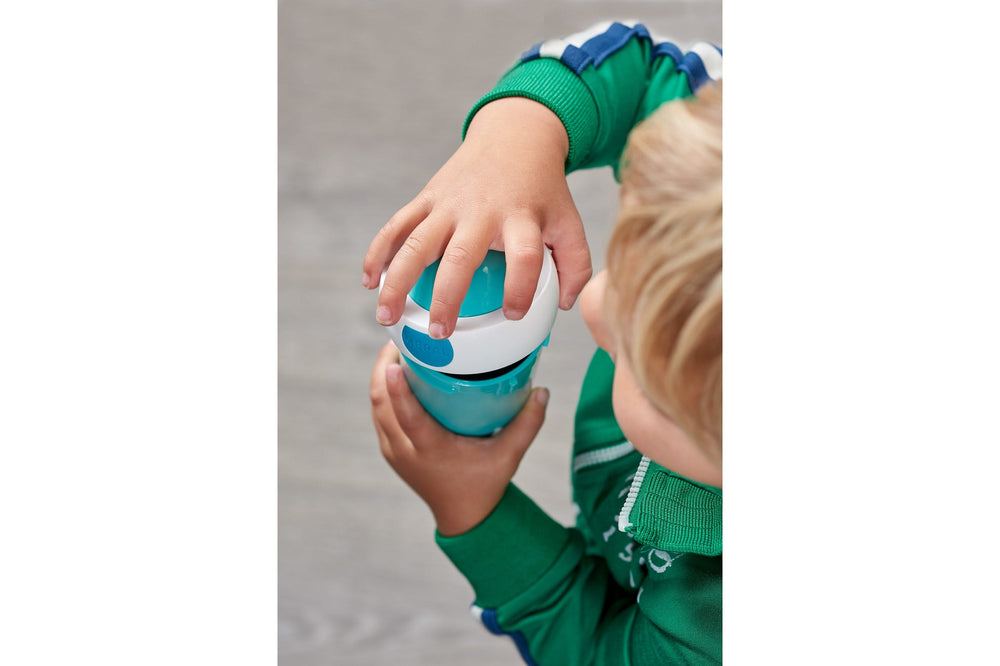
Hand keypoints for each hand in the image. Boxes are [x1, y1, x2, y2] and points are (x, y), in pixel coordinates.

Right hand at [362, 97, 592, 339]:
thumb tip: (563, 307)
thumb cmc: (543, 189)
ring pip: (416, 243)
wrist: (515, 136)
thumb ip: (576, 264)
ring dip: (397, 280)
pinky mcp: (428, 197)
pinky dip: (378, 252)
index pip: (525, 256)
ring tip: (386, 316)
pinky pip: (396, 225)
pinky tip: (369, 281)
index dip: (520, 288)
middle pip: (460, 256)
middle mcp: (482, 210)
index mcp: (521, 217)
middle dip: (447, 296)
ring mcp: (449, 203)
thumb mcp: (569, 221)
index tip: (513, 314)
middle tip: (440, 332)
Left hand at [369, 342, 549, 535]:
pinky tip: (396, 375)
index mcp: (430, 450)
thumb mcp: (510, 455)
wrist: (463, 516)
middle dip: (383, 368)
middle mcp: (405, 450)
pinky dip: (384, 393)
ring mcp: (394, 451)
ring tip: (397, 350)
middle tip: (400, 339)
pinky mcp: (391, 451)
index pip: (407, 415)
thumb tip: (543, 389)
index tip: (394, 360)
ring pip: (376, 408)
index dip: (397, 388)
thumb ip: (528, 423)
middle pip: (381, 404)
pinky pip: (380, 416)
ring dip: (381, 378)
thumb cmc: (486, 483)